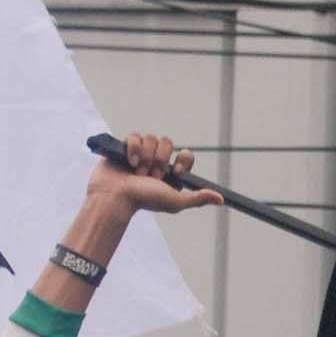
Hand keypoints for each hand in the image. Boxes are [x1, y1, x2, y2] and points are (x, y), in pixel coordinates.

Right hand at [86, 131, 223, 217]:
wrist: (115, 197)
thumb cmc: (144, 200)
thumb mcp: (175, 200)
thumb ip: (198, 198)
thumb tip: (221, 199)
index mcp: (171, 172)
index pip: (186, 154)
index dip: (183, 159)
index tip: (176, 172)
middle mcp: (157, 161)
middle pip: (167, 143)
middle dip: (160, 159)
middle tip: (152, 176)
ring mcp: (140, 153)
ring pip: (151, 138)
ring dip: (145, 157)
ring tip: (137, 173)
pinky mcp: (124, 147)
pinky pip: (134, 136)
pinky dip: (132, 148)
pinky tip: (128, 163)